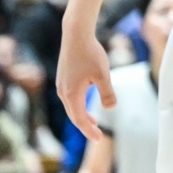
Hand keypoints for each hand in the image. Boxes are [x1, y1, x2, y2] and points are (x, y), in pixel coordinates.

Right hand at [55, 19, 113, 139]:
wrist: (76, 34)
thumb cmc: (90, 53)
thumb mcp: (103, 75)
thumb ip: (107, 94)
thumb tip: (110, 109)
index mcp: (72, 94)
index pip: (80, 120)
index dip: (90, 131)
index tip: (99, 139)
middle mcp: (63, 91)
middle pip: (74, 116)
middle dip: (86, 126)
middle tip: (98, 135)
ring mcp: (61, 84)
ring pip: (71, 106)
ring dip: (82, 115)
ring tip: (93, 122)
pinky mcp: (63, 77)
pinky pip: (70, 97)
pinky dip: (78, 105)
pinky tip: (86, 101)